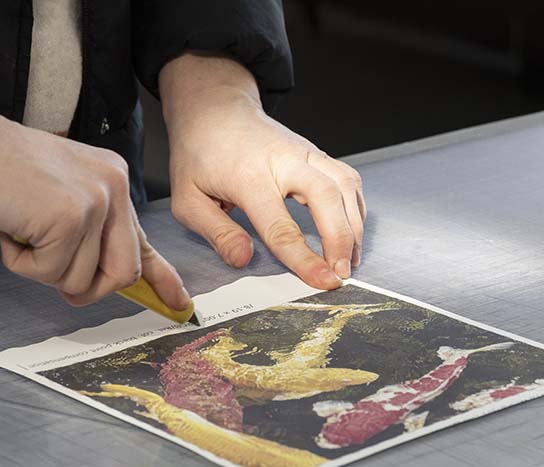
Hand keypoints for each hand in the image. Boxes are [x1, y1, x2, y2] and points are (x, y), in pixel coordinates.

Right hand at [0, 67, 189, 308]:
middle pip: (123, 273)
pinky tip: (10, 227)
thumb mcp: (60, 195)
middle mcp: (115, 189)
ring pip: (81, 279)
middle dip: (88, 287)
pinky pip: (48, 272)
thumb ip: (91, 231)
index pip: (144, 241)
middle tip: (51, 270)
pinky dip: (20, 262)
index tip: (179, 302)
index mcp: (115, 182)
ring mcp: (95, 202)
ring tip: (21, 229)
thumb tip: (108, 278)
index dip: (161, 277)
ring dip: (41, 268)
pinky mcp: (68, 218)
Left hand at [160, 54, 364, 289]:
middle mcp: (283, 160)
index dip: (304, 258)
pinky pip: (347, 178)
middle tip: (342, 274)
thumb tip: (243, 259)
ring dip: (354, 226)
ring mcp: (304, 152)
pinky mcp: (316, 151)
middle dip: (341, 240)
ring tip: (351, 261)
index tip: (322, 281)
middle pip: (327, 198)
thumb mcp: (187, 200)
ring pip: (345, 185)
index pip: (281, 225)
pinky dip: (356, 207)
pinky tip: (352, 232)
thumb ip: (216, 232)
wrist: (214, 109)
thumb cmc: (199, 156)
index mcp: (248, 177)